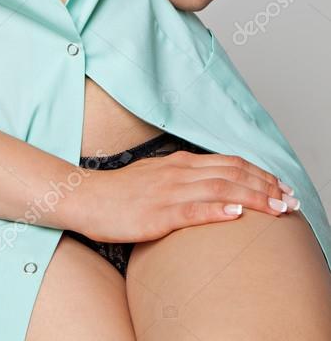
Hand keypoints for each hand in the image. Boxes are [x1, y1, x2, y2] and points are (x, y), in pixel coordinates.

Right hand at [80, 149, 298, 244]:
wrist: (86, 197)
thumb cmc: (120, 194)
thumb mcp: (156, 178)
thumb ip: (184, 179)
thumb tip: (213, 187)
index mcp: (179, 163)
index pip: (229, 163)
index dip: (259, 174)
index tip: (281, 187)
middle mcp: (178, 172)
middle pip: (231, 173)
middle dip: (266, 186)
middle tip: (290, 200)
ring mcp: (168, 192)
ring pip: (219, 189)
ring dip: (253, 198)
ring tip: (277, 208)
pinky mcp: (157, 214)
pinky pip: (192, 210)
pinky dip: (217, 210)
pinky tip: (235, 213)